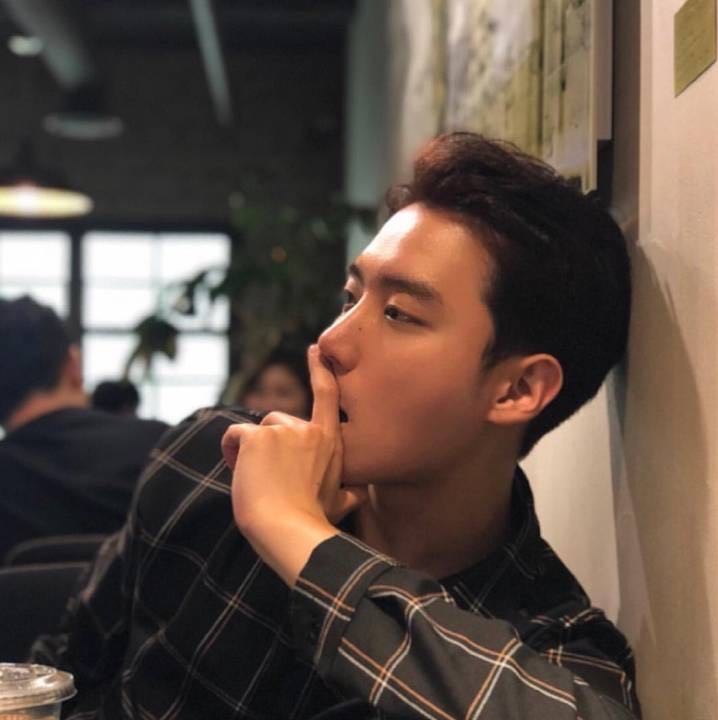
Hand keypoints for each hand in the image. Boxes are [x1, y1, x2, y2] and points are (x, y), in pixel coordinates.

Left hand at [221, 345, 367, 584]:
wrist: (290, 531)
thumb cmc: (315, 521)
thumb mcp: (341, 503)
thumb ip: (351, 492)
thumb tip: (362, 493)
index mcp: (330, 442)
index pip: (327, 396)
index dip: (320, 370)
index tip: (316, 350)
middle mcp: (308, 430)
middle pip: (278, 423)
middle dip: (269, 446)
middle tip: (269, 478)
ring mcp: (282, 430)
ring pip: (256, 433)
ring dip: (250, 452)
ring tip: (255, 481)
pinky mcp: (257, 437)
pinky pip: (235, 435)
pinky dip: (231, 450)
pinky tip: (237, 469)